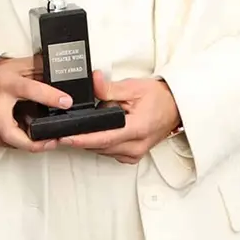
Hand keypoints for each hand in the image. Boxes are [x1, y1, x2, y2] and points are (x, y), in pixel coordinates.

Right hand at [0, 56, 71, 152]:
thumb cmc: (0, 75)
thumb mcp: (22, 67)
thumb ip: (41, 71)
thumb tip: (64, 76)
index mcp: (6, 82)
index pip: (29, 90)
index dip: (49, 97)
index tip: (66, 102)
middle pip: (11, 131)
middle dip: (32, 142)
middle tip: (52, 142)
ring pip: (9, 140)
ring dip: (27, 141)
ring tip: (40, 135)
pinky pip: (3, 143)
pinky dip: (16, 142)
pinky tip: (23, 134)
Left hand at [60, 73, 180, 163]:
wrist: (176, 108)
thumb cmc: (160, 98)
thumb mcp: (134, 87)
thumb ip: (110, 88)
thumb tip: (93, 83)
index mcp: (137, 129)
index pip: (103, 138)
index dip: (81, 139)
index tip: (65, 137)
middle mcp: (136, 146)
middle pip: (100, 147)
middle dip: (81, 138)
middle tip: (63, 129)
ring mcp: (135, 154)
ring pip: (103, 151)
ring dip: (91, 140)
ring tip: (82, 125)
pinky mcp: (133, 156)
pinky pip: (110, 153)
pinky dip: (101, 143)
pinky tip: (99, 131)